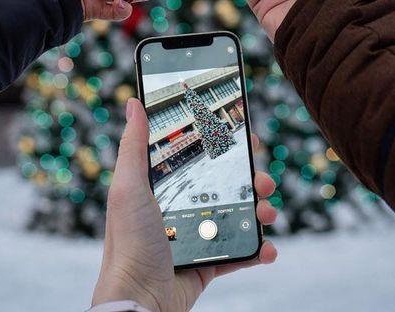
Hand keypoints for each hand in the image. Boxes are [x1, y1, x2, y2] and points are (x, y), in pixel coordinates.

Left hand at [91, 98, 278, 311]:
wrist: (140, 303)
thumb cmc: (128, 245)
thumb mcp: (128, 188)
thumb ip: (133, 146)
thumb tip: (134, 103)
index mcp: (163, 186)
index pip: (198, 154)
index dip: (223, 143)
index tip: (245, 134)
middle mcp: (181, 206)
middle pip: (225, 183)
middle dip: (250, 178)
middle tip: (262, 180)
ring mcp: (196, 235)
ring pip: (238, 214)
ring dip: (259, 211)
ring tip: (267, 213)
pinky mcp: (208, 262)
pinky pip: (240, 252)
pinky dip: (258, 250)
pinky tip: (267, 248)